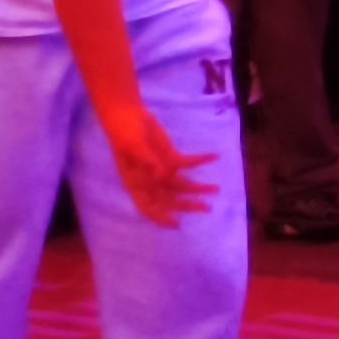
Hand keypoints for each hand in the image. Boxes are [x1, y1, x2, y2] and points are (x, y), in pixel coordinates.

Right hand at [99, 102, 218, 224]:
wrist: (128, 114)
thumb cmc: (124, 132)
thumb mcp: (133, 146)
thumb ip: (148, 162)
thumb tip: (162, 177)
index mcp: (134, 183)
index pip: (146, 206)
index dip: (160, 218)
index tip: (176, 225)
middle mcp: (149, 181)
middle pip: (169, 199)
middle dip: (187, 205)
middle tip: (206, 208)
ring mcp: (161, 170)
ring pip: (181, 185)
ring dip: (197, 188)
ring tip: (215, 189)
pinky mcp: (170, 157)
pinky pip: (187, 164)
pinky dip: (200, 161)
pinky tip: (213, 157)